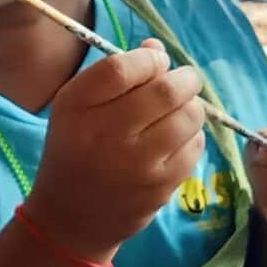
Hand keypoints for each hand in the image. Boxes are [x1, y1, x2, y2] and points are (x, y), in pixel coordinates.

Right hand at [24, 40, 205, 259]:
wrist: (71, 217)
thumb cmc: (76, 151)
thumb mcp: (77, 107)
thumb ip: (114, 73)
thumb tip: (158, 48)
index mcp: (76, 108)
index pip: (122, 67)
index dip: (149, 59)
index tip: (154, 62)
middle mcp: (104, 135)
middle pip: (165, 90)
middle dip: (185, 78)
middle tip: (185, 80)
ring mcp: (135, 164)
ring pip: (189, 116)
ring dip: (192, 106)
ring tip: (180, 110)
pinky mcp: (159, 186)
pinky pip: (195, 145)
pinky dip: (193, 135)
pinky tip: (175, 140)